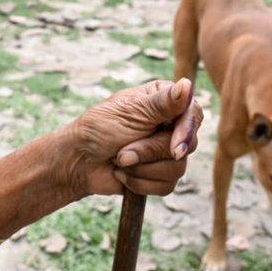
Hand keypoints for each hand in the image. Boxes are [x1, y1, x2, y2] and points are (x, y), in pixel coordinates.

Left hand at [58, 78, 202, 196]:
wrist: (78, 161)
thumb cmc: (98, 128)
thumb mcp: (130, 112)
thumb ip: (162, 103)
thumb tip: (188, 85)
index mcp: (164, 100)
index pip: (193, 112)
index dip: (186, 132)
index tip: (175, 150)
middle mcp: (169, 124)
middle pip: (186, 145)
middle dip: (149, 152)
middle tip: (122, 152)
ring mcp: (165, 150)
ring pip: (177, 169)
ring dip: (142, 168)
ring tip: (120, 160)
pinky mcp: (160, 175)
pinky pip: (167, 186)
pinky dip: (141, 183)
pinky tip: (123, 173)